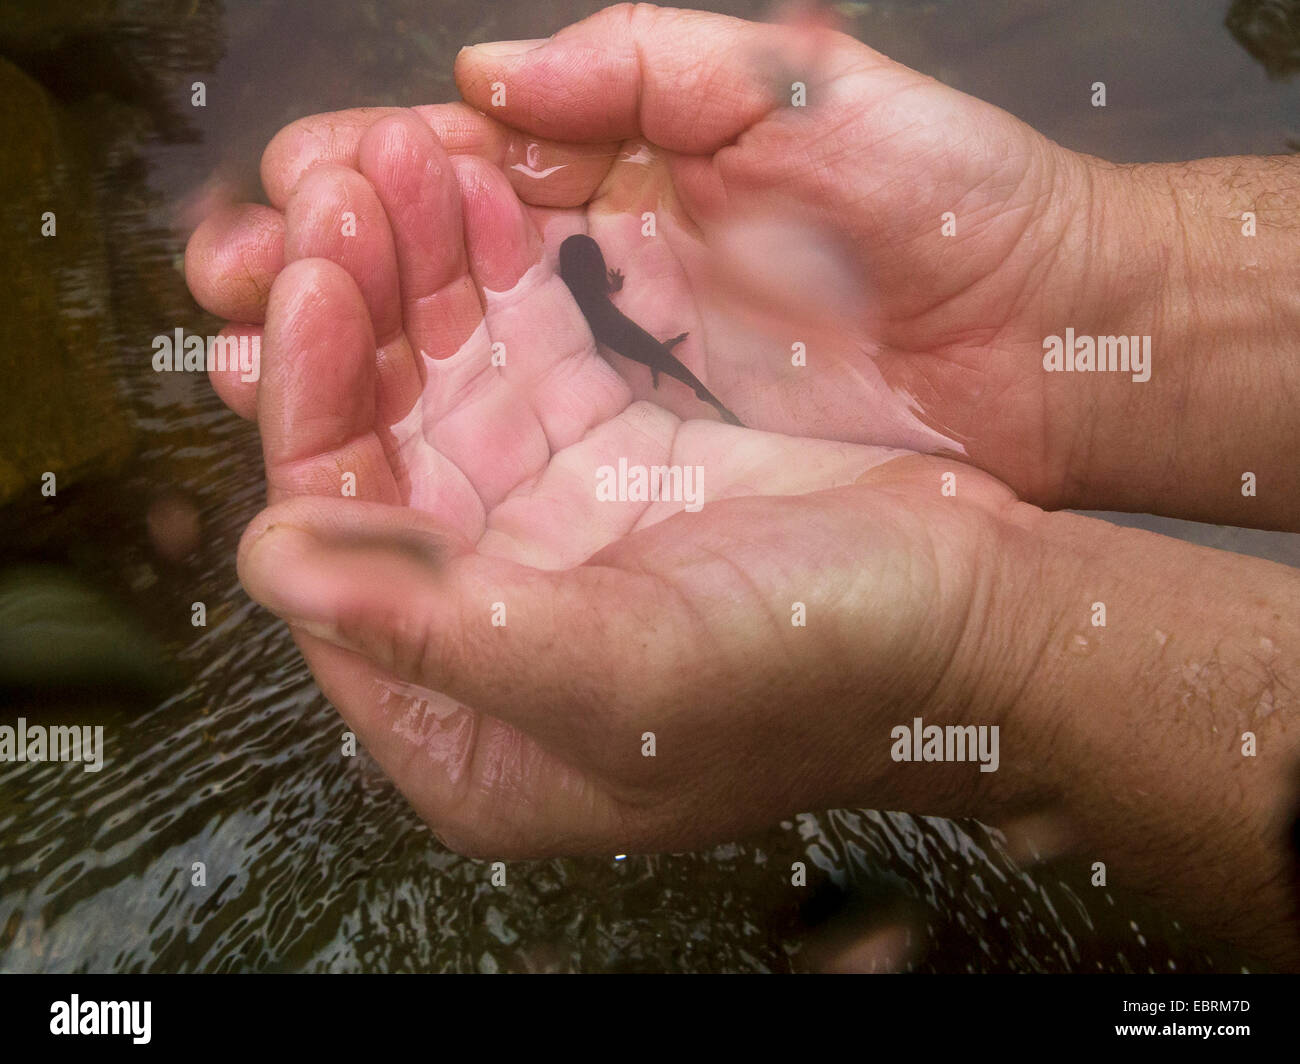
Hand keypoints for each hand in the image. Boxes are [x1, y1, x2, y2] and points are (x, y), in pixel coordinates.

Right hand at [188, 6, 1106, 499]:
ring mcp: (619, 370)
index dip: (365, 179)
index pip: (453, 167)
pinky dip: (426, 446)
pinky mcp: (647, 457)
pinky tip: (352, 448)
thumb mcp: (793, 90)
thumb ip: (637, 65)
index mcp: (621, 167)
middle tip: (244, 288)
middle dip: (323, 272)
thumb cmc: (945, 203)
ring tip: (261, 365)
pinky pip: (512, 450)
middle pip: (425, 270)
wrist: (1047, 345)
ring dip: (346, 364)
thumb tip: (480, 79)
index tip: (304, 200)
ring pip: (447, 363)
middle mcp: (601, 271)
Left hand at [233, 110, 1035, 855]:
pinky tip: (479, 198)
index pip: (336, 556)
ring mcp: (548, 541)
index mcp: (467, 726)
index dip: (309, 415)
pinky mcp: (611, 465)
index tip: (308, 291)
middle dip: (354, 319)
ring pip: (441, 392)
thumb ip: (441, 633)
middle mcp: (488, 632)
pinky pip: (524, 361)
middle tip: (342, 194)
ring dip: (416, 278)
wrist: (978, 612)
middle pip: (378, 456)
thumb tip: (271, 563)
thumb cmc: (828, 671)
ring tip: (396, 168)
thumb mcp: (627, 673)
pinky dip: (499, 281)